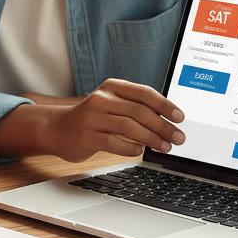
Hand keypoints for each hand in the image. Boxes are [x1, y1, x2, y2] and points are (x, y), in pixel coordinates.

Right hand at [25, 79, 184, 163]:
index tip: (180, 117)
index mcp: (112, 86)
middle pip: (139, 111)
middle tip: (179, 137)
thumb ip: (135, 107)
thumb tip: (168, 119)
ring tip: (165, 147)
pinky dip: (130, 148)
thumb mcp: (111, 104)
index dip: (165, 105)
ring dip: (151, 139)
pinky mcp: (86, 135)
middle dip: (163, 126)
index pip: (143, 93)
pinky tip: (139, 151)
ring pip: (129, 126)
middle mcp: (101, 98)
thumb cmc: (92, 118)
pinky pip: (114, 142)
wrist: (58, 129)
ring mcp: (92, 117)